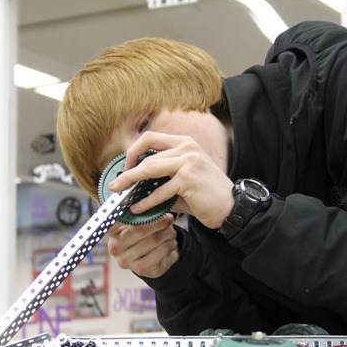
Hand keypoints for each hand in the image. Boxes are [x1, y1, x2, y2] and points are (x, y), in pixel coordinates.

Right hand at [107, 213, 178, 277]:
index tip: (146, 206)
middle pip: (139, 229)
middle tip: (169, 219)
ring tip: (172, 231)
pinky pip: (161, 251)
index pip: (117, 220)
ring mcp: (126, 260)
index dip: (133, 212)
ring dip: (167, 233)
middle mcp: (114, 247)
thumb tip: (152, 202)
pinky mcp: (140, 269)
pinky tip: (172, 243)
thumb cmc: (145, 237)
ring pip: (153, 240)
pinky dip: (170, 245)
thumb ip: (141, 214)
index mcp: (111, 232)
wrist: (153, 260)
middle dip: (158, 222)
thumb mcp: (139, 224)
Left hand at [109, 132, 233, 228]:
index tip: (126, 167)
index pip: (150, 138)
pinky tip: (138, 208)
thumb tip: (136, 182)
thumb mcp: (184, 176)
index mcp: (184, 142)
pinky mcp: (188, 179)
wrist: (231, 206)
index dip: (134, 151)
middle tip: (115, 184)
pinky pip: (160, 191)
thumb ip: (164, 174)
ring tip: (119, 192)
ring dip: (130, 182)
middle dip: (127, 170)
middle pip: (147, 153)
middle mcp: (186, 147)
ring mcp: (188, 161)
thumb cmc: (206, 194)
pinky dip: (146, 201)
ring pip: (149, 169)